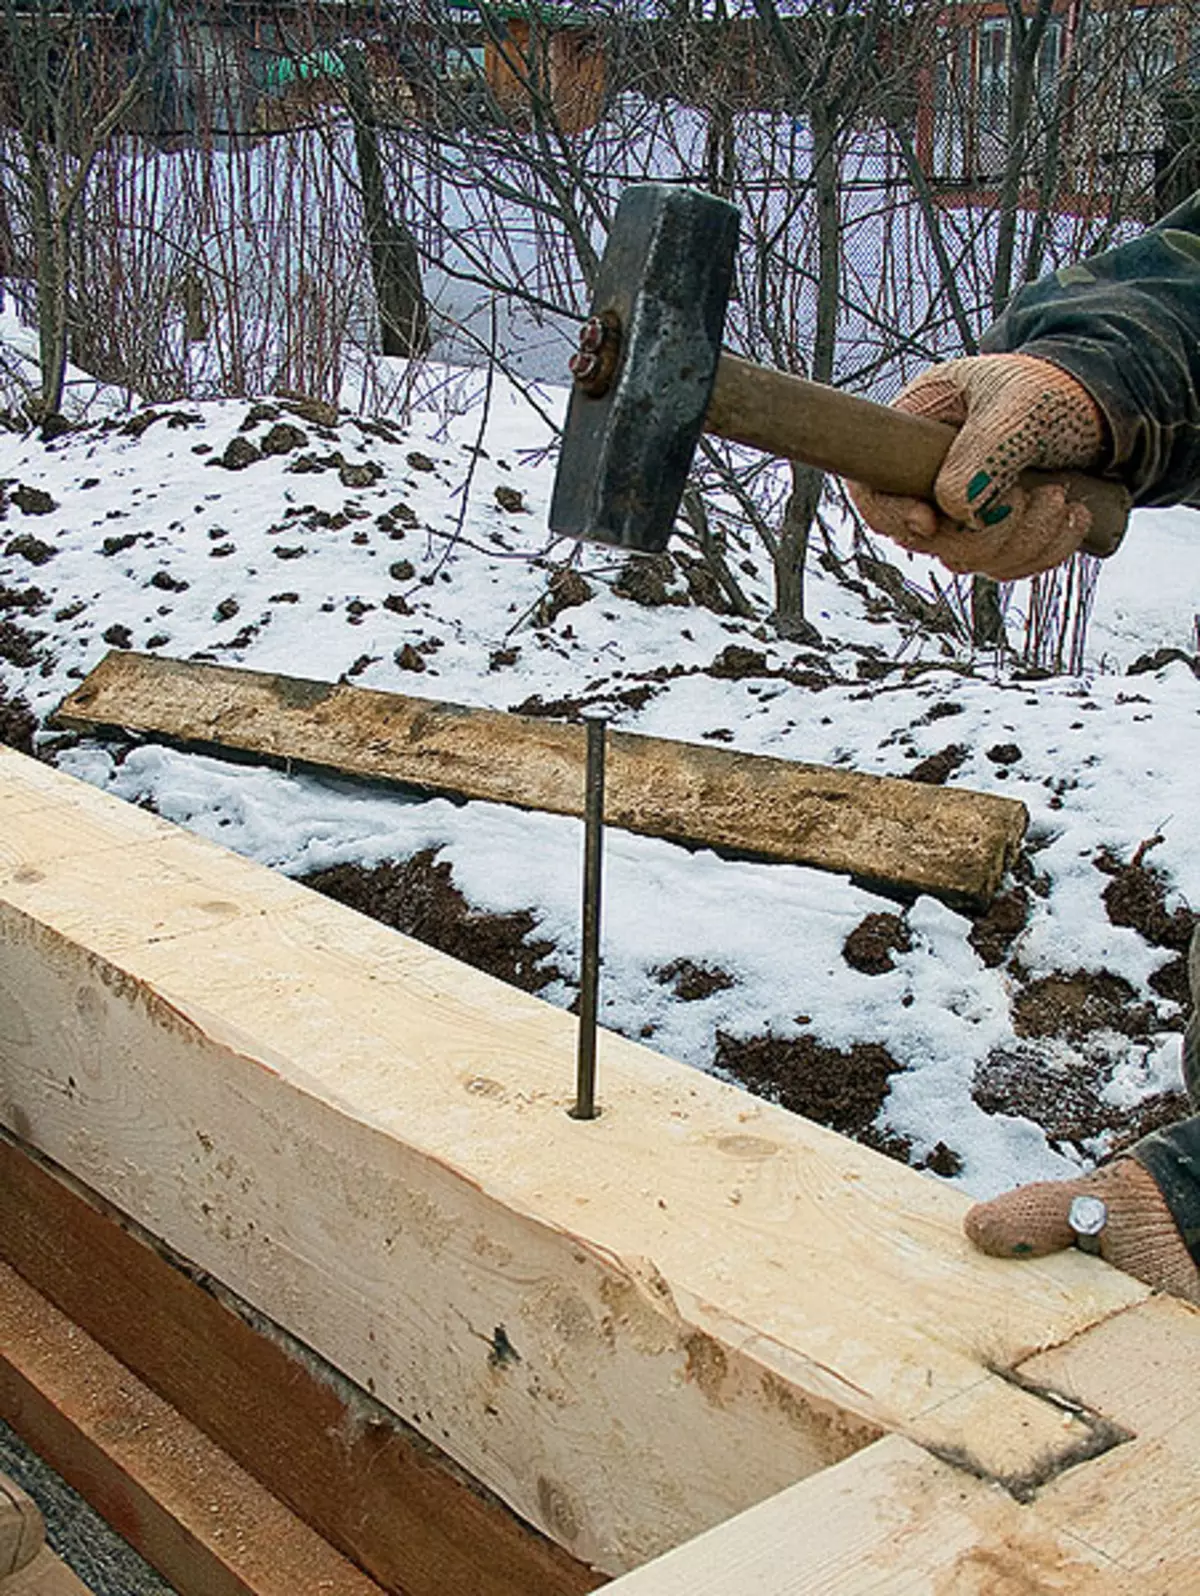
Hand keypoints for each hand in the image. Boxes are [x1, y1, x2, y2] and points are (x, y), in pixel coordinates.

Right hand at [848, 354, 1105, 580]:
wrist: (1094, 405)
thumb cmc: (1049, 389)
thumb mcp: (1019, 404)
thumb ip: (983, 450)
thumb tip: (955, 510)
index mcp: (912, 435)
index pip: (871, 491)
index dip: (890, 515)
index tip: (929, 521)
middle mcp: (927, 480)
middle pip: (927, 540)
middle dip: (988, 531)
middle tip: (1036, 493)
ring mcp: (959, 513)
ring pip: (969, 560)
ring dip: (1025, 540)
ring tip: (1061, 495)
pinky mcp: (994, 534)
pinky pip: (1005, 568)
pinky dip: (1044, 551)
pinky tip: (1074, 518)